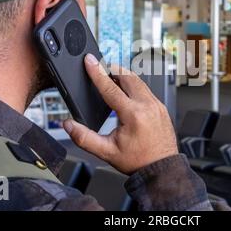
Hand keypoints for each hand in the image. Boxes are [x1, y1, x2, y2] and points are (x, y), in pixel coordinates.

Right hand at [63, 54, 177, 174]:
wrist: (162, 169)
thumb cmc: (138, 161)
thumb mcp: (106, 152)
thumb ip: (84, 138)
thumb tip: (69, 125)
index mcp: (133, 115)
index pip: (110, 87)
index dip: (97, 72)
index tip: (90, 61)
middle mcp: (147, 106)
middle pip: (127, 77)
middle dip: (112, 69)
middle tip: (100, 67)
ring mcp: (157, 105)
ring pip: (139, 81)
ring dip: (124, 76)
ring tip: (111, 77)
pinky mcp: (162, 107)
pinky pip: (147, 89)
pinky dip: (134, 86)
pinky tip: (127, 91)